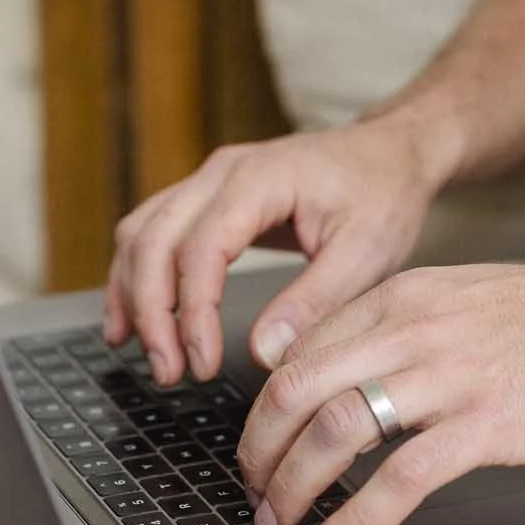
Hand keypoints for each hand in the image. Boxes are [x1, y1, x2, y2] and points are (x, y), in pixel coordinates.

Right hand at [103, 115, 445, 382]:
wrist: (390, 152)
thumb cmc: (383, 193)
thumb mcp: (366, 251)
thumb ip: (314, 301)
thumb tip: (264, 353)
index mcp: (261, 179)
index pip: (202, 247)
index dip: (193, 311)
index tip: (202, 364)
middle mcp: (222, 172)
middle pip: (154, 239)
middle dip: (151, 312)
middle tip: (168, 372)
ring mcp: (209, 180)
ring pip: (141, 233)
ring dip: (134, 296)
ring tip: (151, 357)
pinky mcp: (207, 197)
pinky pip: (152, 231)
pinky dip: (137, 276)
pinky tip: (134, 321)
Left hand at [236, 251, 524, 524]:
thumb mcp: (465, 298)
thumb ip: (406, 330)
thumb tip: (354, 376)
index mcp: (402, 295)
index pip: (300, 349)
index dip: (265, 408)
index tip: (258, 445)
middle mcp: (411, 328)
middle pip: (296, 389)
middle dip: (258, 451)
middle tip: (252, 492)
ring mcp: (447, 376)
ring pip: (333, 432)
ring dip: (293, 489)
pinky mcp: (485, 424)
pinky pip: (397, 480)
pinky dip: (353, 521)